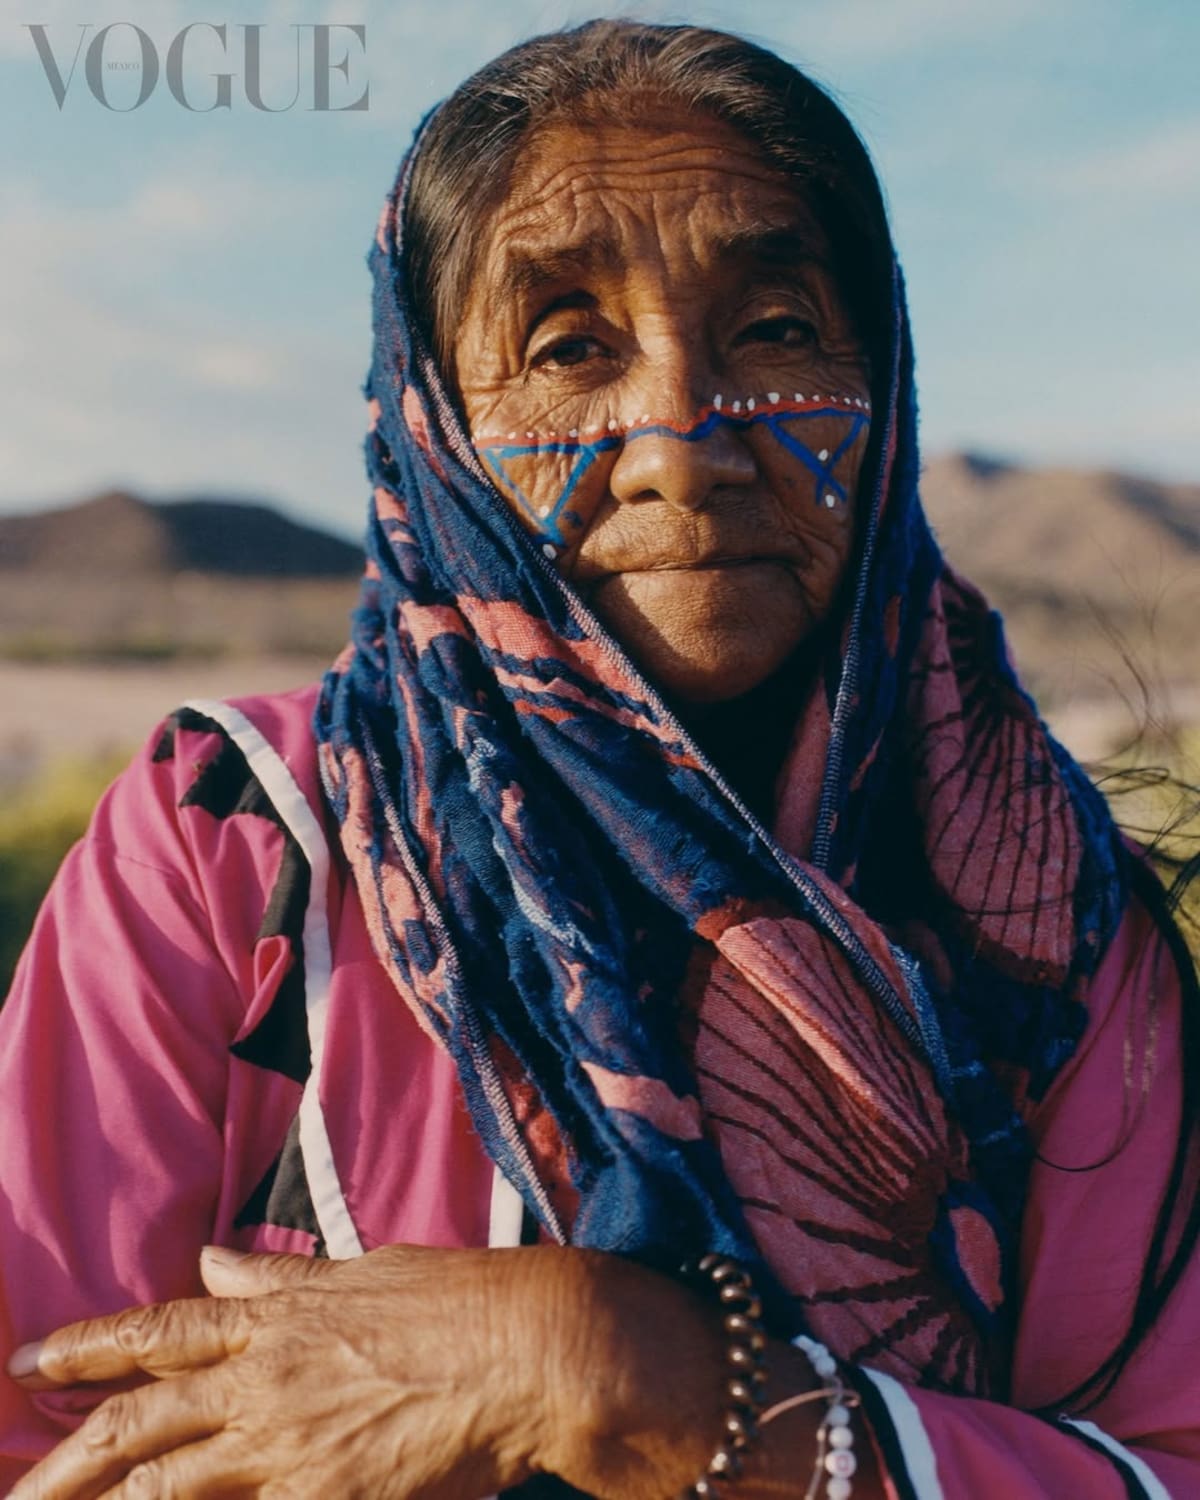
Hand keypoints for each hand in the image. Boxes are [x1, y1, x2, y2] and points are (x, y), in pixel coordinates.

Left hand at [6, 1243, 579, 1498]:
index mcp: (278, 1316)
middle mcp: (267, 1379)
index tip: (29, 1363)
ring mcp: (289, 1446)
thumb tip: (216, 1258)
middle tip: (15, 1491)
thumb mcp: (363, 1271)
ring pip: (167, 1486)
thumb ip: (281, 1275)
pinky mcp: (323, 1498)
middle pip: (139, 1425)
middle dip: (65, 1463)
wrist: (528, 1349)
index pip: (161, 1329)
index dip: (87, 1347)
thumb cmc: (460, 1300)